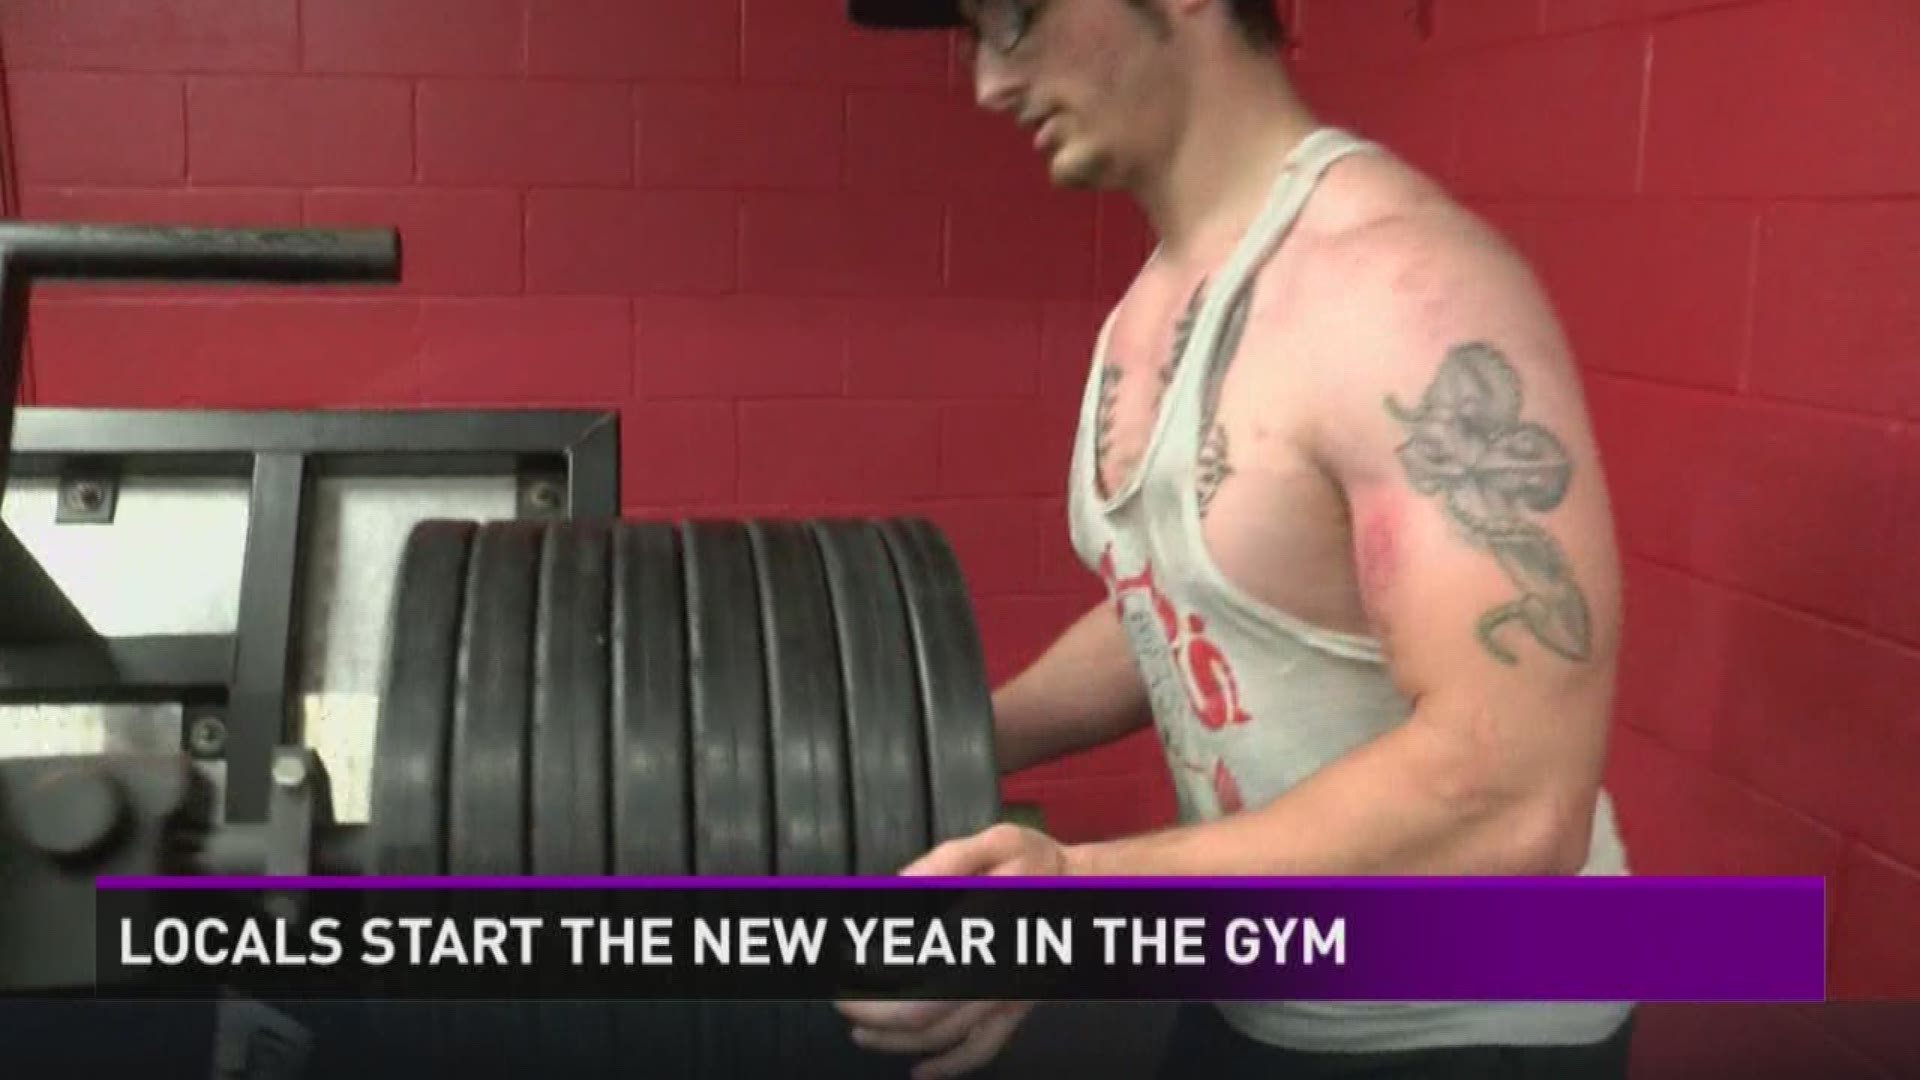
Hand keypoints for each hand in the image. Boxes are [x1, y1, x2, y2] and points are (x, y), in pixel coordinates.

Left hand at [833, 825, 1073, 1077]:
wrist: (1089, 892)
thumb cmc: (1039, 863)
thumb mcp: (998, 840)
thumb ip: (945, 862)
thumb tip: (898, 887)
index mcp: (987, 925)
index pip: (918, 962)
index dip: (873, 969)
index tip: (844, 958)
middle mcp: (997, 970)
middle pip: (923, 1013)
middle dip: (872, 1013)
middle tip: (840, 1001)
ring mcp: (1008, 997)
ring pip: (945, 1036)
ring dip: (895, 1041)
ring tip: (859, 1033)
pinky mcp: (1016, 1010)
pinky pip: (982, 1050)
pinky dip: (948, 1067)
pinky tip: (919, 1071)